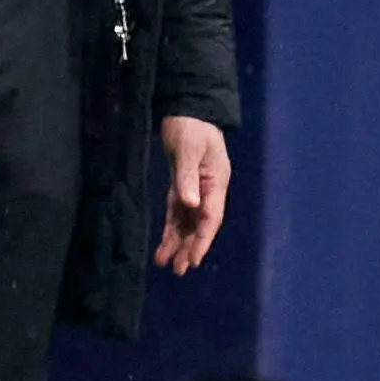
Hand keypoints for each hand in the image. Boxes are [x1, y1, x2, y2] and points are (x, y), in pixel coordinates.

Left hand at [156, 116, 230, 275]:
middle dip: (190, 247)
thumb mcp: (188, 149)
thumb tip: (191, 204)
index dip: (202, 240)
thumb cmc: (190, 127)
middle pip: (200, 225)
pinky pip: (177, 213)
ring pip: (188, 222)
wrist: (187, 110)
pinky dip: (171, 229)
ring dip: (179, 242)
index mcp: (216, 182)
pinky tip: (163, 245)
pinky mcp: (182, 186)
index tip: (193, 259)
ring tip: (168, 264)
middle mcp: (208, 190)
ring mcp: (196, 189)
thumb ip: (187, 177)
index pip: (210, 218)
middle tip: (180, 270)